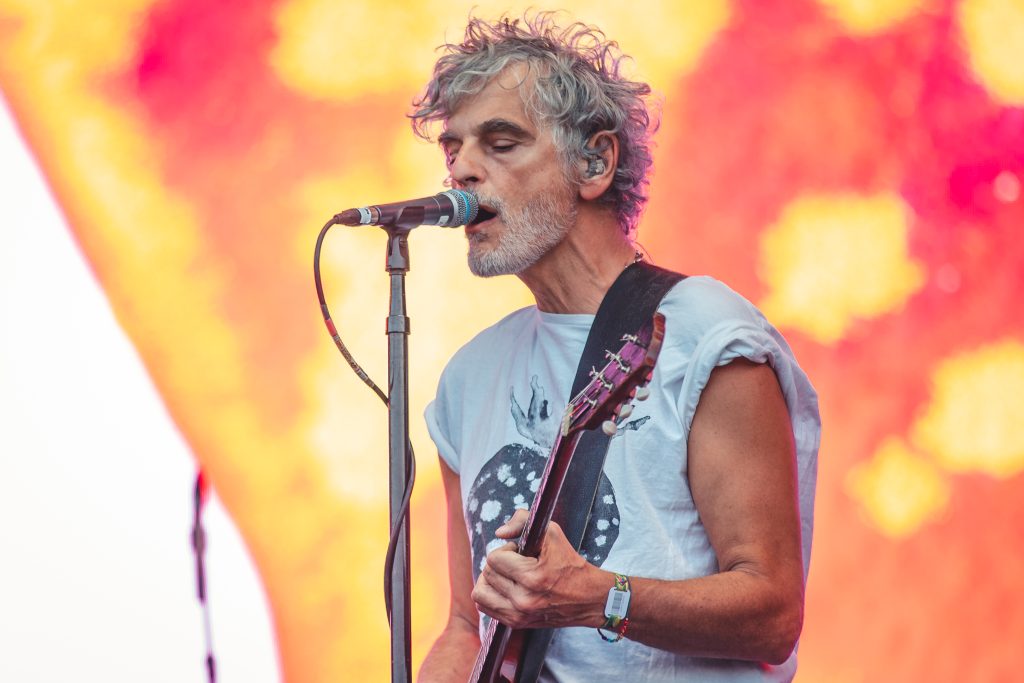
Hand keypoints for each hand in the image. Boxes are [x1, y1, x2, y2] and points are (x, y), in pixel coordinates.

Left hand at [471, 509, 606, 629]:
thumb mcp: (552, 533)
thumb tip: (498, 532)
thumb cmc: (570, 563)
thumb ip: (523, 521)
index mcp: (532, 578)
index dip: (506, 549)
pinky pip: (484, 607)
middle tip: (518, 562)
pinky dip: (489, 594)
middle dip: (500, 562)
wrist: (589, 599)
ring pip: (480, 592)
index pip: (494, 559)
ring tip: (507, 575)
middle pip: (487, 573)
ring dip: (490, 579)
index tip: (521, 552)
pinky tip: (504, 587)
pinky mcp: (517, 624)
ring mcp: (519, 615)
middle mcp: (523, 600)